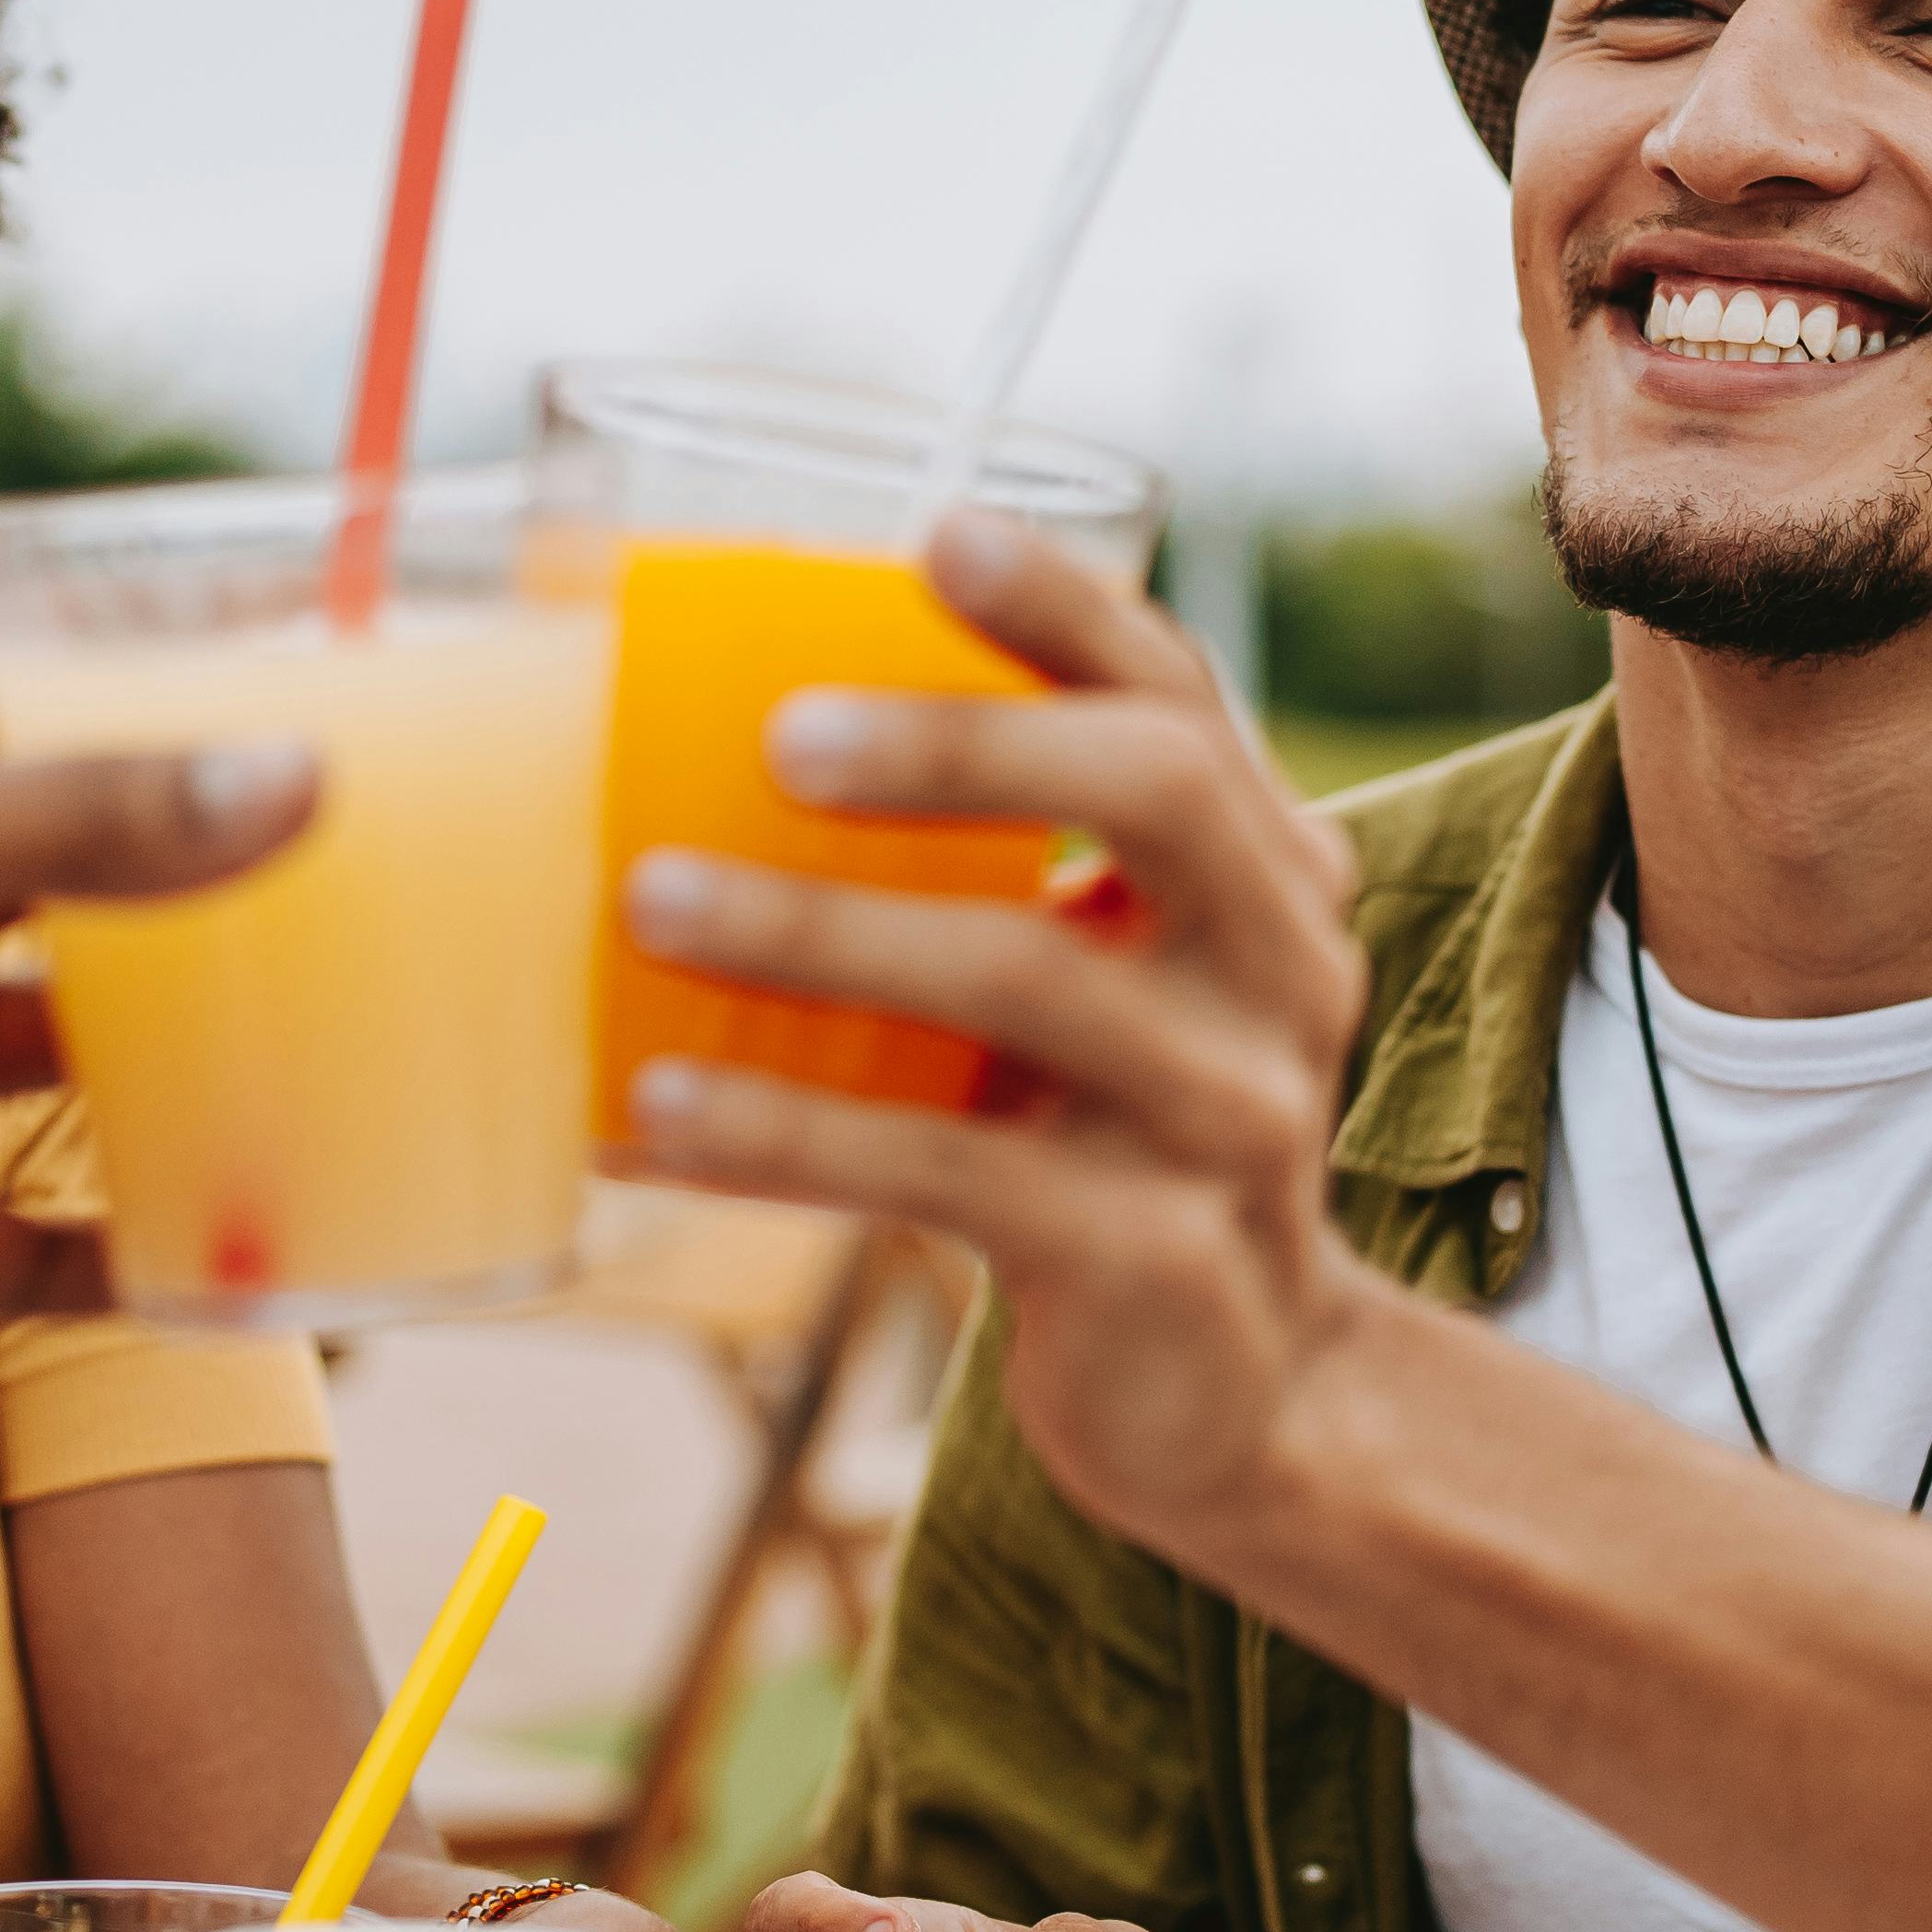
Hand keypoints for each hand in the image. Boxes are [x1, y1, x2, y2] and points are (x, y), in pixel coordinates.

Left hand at [0, 612, 310, 1425]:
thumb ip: (62, 821)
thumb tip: (295, 777)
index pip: (35, 672)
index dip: (173, 650)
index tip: (346, 644)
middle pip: (85, 862)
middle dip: (225, 864)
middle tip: (409, 861)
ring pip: (78, 1050)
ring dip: (202, 1063)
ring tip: (366, 1053)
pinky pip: (30, 1239)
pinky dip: (130, 1257)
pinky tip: (246, 1263)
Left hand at [618, 516, 1390, 1553]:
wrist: (1239, 1402)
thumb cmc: (1104, 1148)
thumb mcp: (1089, 992)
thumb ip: (985, 882)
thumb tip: (676, 761)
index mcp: (1263, 871)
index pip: (1179, 695)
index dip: (1064, 608)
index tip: (935, 530)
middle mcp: (1279, 969)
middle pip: (1154, 789)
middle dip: (963, 741)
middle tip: (780, 737)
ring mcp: (1231, 1115)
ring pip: (1036, 978)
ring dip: (826, 930)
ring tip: (652, 901)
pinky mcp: (1153, 1257)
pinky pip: (952, 1168)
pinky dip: (787, 1131)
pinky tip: (651, 1106)